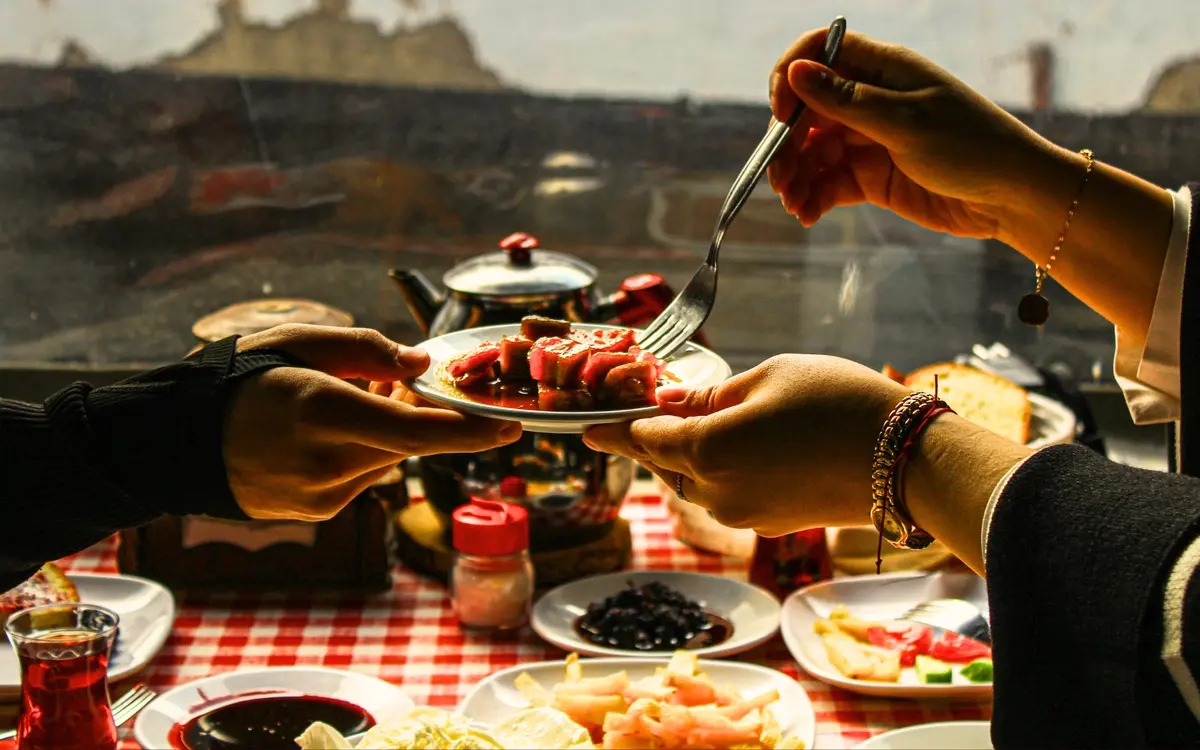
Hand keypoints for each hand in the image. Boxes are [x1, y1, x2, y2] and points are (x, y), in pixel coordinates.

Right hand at [224, 324, 520, 520]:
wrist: (172, 442)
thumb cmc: (237, 379)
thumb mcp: (297, 342)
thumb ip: (366, 350)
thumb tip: (421, 366)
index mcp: (323, 411)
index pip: (417, 430)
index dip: (469, 431)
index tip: (510, 426)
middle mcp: (326, 462)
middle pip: (406, 444)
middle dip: (421, 417)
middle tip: (402, 383)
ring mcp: (319, 496)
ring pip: (385, 462)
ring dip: (385, 435)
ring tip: (348, 404)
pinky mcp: (313, 513)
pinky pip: (359, 479)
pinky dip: (359, 455)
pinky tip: (324, 436)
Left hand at [583, 355, 907, 535]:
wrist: (908, 461)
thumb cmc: (838, 403)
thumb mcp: (768, 378)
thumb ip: (709, 398)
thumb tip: (668, 404)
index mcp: (704, 451)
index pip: (641, 438)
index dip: (611, 428)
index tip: (583, 425)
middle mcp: (714, 493)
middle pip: (664, 463)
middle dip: (650, 439)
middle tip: (638, 412)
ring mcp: (742, 515)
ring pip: (694, 483)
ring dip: (688, 456)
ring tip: (697, 422)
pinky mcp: (769, 524)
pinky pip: (727, 495)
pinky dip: (722, 472)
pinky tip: (742, 446)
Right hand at [766, 27, 1075, 246]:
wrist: (1013, 197)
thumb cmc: (969, 145)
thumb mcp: (904, 121)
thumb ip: (846, 101)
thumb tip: (796, 72)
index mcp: (882, 69)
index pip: (820, 53)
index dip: (791, 77)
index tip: (781, 112)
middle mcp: (870, 100)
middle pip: (807, 110)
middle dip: (786, 142)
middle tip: (781, 178)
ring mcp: (869, 140)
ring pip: (812, 152)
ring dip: (795, 176)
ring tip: (794, 204)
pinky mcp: (871, 178)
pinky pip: (828, 183)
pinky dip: (813, 198)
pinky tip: (808, 215)